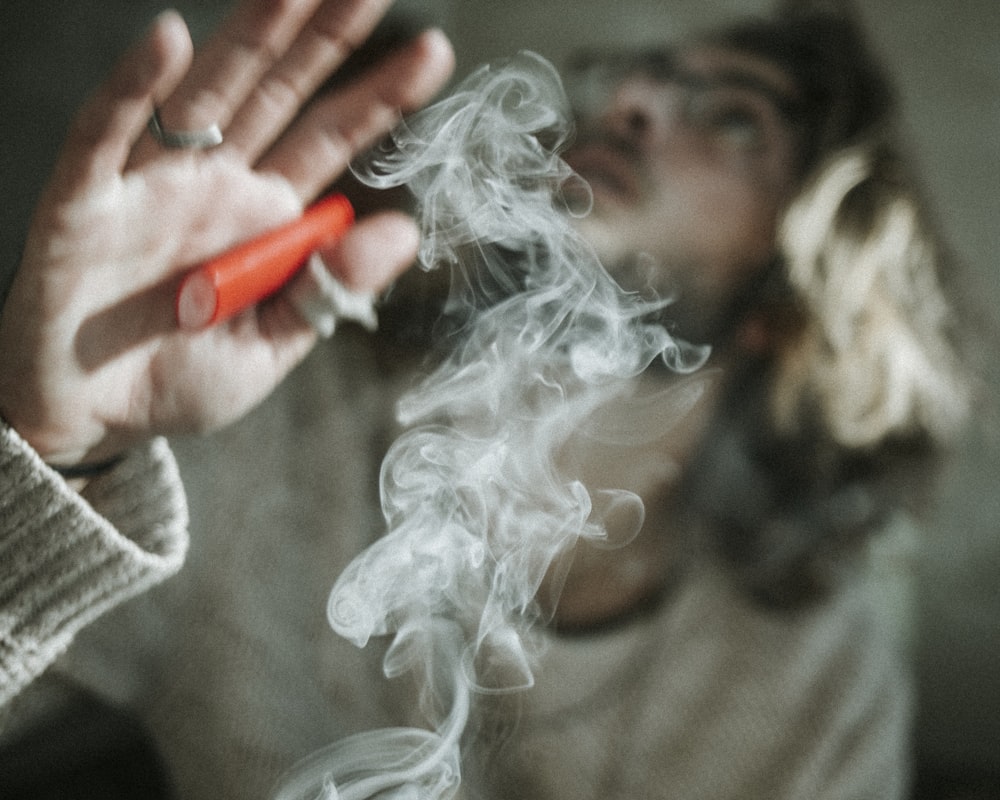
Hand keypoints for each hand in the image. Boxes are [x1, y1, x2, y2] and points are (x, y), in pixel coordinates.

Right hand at [0, 0, 453, 466]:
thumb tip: (404, 231)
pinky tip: (172, 41)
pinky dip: (132, 90)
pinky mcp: (87, 206)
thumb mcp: (270, 349)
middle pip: (279, 95)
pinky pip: (106, 138)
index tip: (434, 54)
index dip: (380, 99)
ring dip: (251, 38)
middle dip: (325, 39)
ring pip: (206, 97)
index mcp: (265, 218)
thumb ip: (329, 291)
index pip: (331, 141)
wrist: (88, 420)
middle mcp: (216, 185)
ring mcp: (152, 187)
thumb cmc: (176, 380)